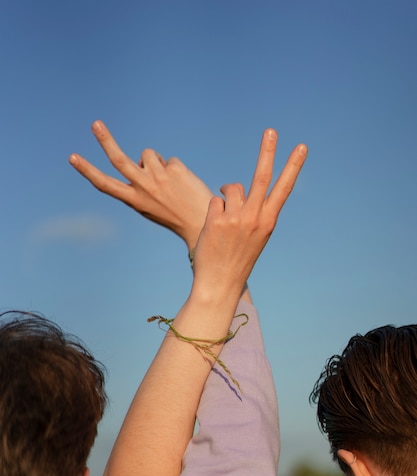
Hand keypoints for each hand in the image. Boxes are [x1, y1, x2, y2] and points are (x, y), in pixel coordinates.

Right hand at [69, 121, 212, 251]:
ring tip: (170, 182)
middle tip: (95, 124)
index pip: (105, 184)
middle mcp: (143, 187)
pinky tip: (184, 184)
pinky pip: (169, 160)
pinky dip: (175, 169)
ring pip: (148, 154)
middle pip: (118, 159)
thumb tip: (141, 160)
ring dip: (156, 163)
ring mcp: (158, 177)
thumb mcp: (150, 206)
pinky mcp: (174, 169)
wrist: (202, 222)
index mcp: (133, 200)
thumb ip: (140, 184)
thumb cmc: (174, 215)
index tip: (72, 157)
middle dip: (105, 140)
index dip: (87, 170)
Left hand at [192, 129, 307, 300]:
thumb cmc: (236, 259)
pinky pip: (215, 201)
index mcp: (268, 222)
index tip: (302, 147)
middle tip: (271, 131)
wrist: (220, 283)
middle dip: (267, 151)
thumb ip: (252, 212)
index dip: (293, 166)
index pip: (283, 188)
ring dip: (225, 197)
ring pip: (231, 189)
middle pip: (262, 176)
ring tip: (223, 222)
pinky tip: (213, 230)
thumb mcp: (254, 236)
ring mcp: (237, 218)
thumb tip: (236, 188)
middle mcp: (255, 218)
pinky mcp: (218, 220)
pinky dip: (213, 211)